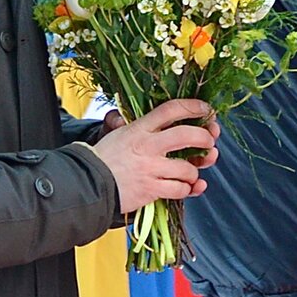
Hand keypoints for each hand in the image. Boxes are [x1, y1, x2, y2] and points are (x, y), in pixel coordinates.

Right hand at [95, 98, 219, 213]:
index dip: (193, 107)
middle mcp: (147, 146)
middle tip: (209, 142)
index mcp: (139, 129)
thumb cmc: (105, 158)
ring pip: (188, 168)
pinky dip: (186, 189)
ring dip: (194, 171)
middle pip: (188, 135)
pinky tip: (184, 187)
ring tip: (189, 172)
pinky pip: (180, 189)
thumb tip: (164, 117)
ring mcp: (150, 169)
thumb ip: (143, 125)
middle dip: (205, 137)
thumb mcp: (120, 134)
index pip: (171, 110)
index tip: (206, 109)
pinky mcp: (150, 190)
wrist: (86, 184)